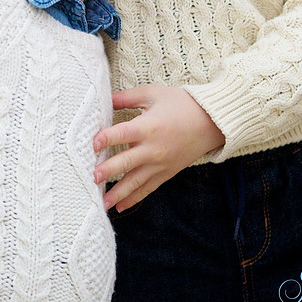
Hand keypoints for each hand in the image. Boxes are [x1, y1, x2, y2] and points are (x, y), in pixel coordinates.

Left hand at [93, 85, 224, 212]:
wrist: (210, 122)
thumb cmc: (181, 103)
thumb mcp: (154, 93)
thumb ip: (128, 97)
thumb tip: (106, 99)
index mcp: (149, 126)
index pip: (124, 133)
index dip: (108, 138)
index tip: (93, 143)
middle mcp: (153, 148)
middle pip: (127, 161)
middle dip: (108, 170)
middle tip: (91, 178)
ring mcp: (160, 164)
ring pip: (135, 182)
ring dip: (117, 193)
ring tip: (101, 203)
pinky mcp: (166, 173)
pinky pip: (147, 189)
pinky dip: (134, 199)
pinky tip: (120, 207)